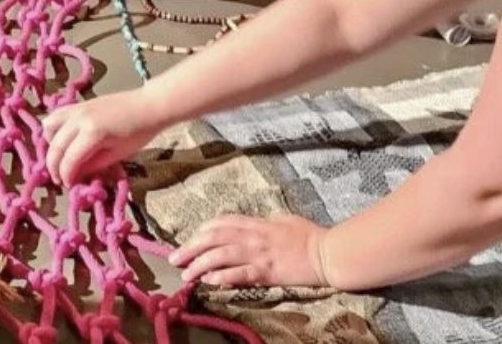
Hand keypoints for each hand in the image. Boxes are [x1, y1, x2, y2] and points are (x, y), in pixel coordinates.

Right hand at [42, 92, 165, 186]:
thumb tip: (75, 175)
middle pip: (56, 146)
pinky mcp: (78, 104)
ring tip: (59, 157)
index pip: (69, 160)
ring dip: (50, 146)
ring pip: (49, 127)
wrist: (147, 106)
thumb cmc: (138, 133)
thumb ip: (93, 165)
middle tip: (60, 179)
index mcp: (92, 133)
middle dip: (54, 166)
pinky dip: (53, 129)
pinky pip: (56, 116)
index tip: (68, 186)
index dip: (66, 176)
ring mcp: (76, 109)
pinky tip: (61, 139)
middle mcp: (79, 119)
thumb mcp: (117, 155)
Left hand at [172, 215, 328, 288]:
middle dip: (190, 247)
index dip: (200, 231)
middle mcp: (252, 236)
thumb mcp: (281, 220)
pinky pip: (239, 273)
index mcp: (255, 223)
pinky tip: (208, 280)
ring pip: (220, 255)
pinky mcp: (267, 272)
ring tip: (185, 274)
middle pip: (213, 237)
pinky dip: (222, 276)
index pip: (220, 223)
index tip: (189, 240)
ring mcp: (258, 254)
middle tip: (174, 258)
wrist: (328, 252)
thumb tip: (248, 225)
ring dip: (199, 264)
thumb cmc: (309, 235)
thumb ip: (261, 223)